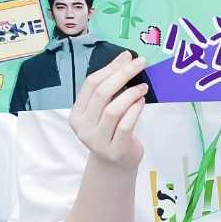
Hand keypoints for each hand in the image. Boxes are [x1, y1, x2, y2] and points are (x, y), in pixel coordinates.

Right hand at [70, 50, 148, 173]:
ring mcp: (97, 141)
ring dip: (131, 93)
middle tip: (140, 63)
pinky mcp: (114, 150)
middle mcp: (83, 128)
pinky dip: (135, 110)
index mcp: (77, 114)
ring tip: (143, 87)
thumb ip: (111, 86)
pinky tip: (142, 102)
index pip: (91, 84)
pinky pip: (125, 125)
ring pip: (113, 109)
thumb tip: (125, 58)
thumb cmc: (112, 129)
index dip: (110, 67)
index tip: (128, 56)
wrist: (116, 164)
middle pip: (102, 93)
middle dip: (123, 74)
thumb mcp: (105, 108)